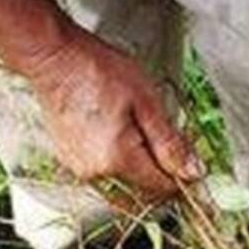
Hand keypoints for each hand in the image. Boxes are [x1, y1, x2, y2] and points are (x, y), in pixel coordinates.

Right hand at [21, 29, 201, 200]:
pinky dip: (117, 159)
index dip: (181, 177)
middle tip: (165, 135)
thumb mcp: (147, 102)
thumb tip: (193, 173)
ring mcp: (79, 169)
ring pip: (123, 182)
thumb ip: (170, 143)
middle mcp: (96, 173)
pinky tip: (117, 129)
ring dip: (138, 165)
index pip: (160, 187)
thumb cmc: (98, 72)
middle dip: (159, 170)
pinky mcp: (70, 160)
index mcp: (118, 160)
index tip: (189, 157)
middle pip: (141, 188)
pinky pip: (103, 171)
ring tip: (137, 126)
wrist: (55, 60)